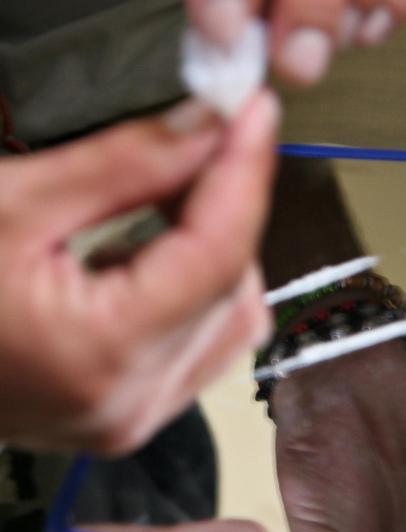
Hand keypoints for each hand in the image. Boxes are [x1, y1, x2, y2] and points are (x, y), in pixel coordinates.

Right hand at [0, 92, 277, 455]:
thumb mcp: (12, 202)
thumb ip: (125, 164)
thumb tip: (209, 125)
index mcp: (99, 354)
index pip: (217, 255)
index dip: (245, 172)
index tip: (256, 111)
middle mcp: (128, 405)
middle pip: (232, 287)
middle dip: (228, 205)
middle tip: (204, 138)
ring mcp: (127, 421)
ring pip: (229, 319)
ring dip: (216, 248)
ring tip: (170, 194)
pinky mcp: (123, 418)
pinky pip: (199, 347)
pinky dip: (194, 289)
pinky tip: (153, 249)